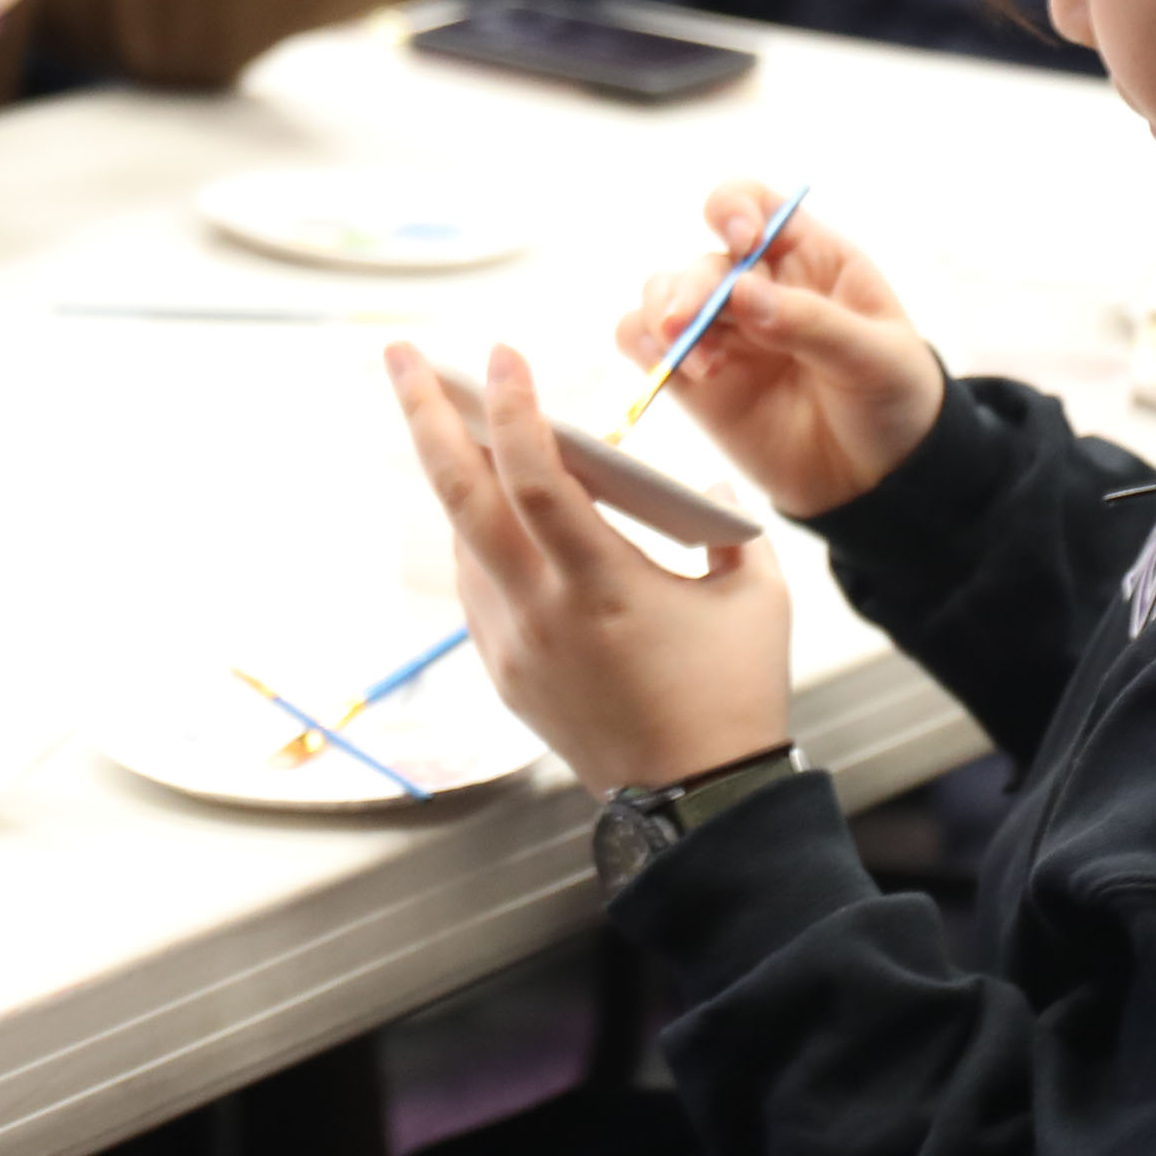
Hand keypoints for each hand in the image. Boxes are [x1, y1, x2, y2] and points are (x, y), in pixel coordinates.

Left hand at [387, 341, 792, 793]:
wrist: (699, 803)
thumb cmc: (734, 694)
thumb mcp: (755, 596)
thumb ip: (725, 525)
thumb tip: (696, 483)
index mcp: (603, 586)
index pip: (538, 479)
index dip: (514, 409)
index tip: (502, 352)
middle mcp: (541, 611)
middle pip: (460, 496)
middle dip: (424, 416)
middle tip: (401, 355)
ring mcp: (513, 643)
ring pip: (460, 537)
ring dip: (451, 470)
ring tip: (442, 411)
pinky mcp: (503, 671)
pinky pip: (475, 583)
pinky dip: (476, 532)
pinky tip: (488, 502)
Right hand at [618, 183, 948, 516]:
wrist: (881, 479)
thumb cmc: (892, 397)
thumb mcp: (875, 356)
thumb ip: (812, 323)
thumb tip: (741, 293)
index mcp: (807, 257)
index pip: (754, 204)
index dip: (735, 208)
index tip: (740, 239)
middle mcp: (756, 284)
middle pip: (703, 262)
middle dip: (692, 289)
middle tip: (687, 325)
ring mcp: (723, 331)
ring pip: (662, 295)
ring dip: (663, 317)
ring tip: (697, 365)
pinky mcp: (695, 380)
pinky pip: (642, 343)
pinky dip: (641, 346)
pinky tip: (670, 371)